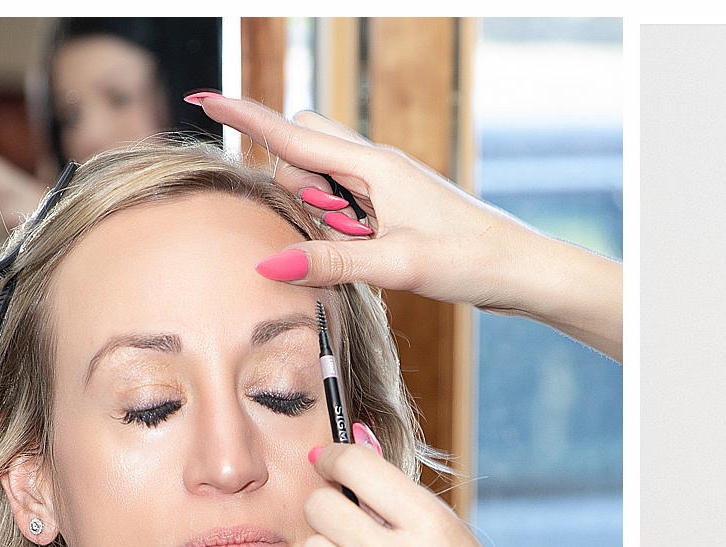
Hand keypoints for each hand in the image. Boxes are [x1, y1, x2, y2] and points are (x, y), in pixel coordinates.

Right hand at [192, 94, 621, 360]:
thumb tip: (269, 264)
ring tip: (366, 245)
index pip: (293, 132)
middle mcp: (377, 165)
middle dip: (295, 179)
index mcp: (374, 165)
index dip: (246, 118)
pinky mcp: (396, 207)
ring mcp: (387, 184)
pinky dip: (342, 223)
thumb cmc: (470, 260)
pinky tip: (372, 251)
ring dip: (323, 209)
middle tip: (334, 225)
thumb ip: (331, 262)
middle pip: (305, 146)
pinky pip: (347, 202)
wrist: (522, 270)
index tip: (203, 97)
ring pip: (325, 177)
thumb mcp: (397, 266)